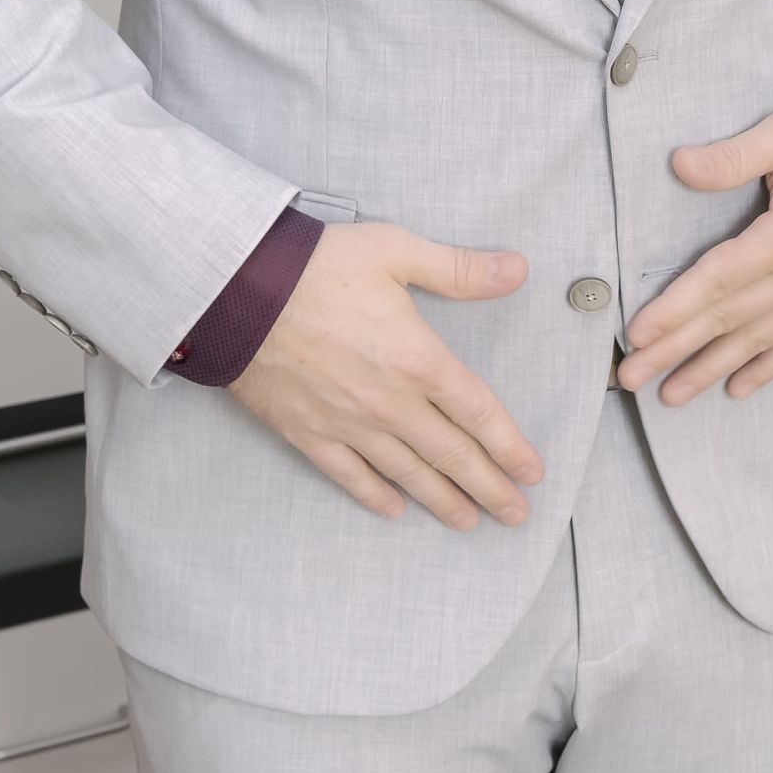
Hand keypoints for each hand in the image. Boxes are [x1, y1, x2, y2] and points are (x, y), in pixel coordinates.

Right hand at [228, 224, 544, 529]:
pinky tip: (395, 510)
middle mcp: (390, 402)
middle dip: (488, 488)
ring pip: (406, 473)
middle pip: (451, 455)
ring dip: (442, 500)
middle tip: (515, 516)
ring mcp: (348, 423)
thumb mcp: (397, 251)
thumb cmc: (318, 265)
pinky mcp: (308, 432)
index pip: (479, 413)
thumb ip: (459, 269)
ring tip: (468, 522)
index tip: (533, 472)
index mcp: (419, 359)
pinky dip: (375, 495)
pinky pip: (349, 475)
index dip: (510, 447)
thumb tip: (516, 269)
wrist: (238, 291)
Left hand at [618, 107, 772, 407]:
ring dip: (709, 370)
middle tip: (631, 376)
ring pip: (756, 343)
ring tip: (671, 395)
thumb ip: (733, 155)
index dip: (673, 310)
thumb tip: (681, 164)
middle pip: (726, 321)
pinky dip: (766, 371)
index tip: (636, 334)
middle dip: (674, 352)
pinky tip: (736, 388)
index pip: (717, 280)